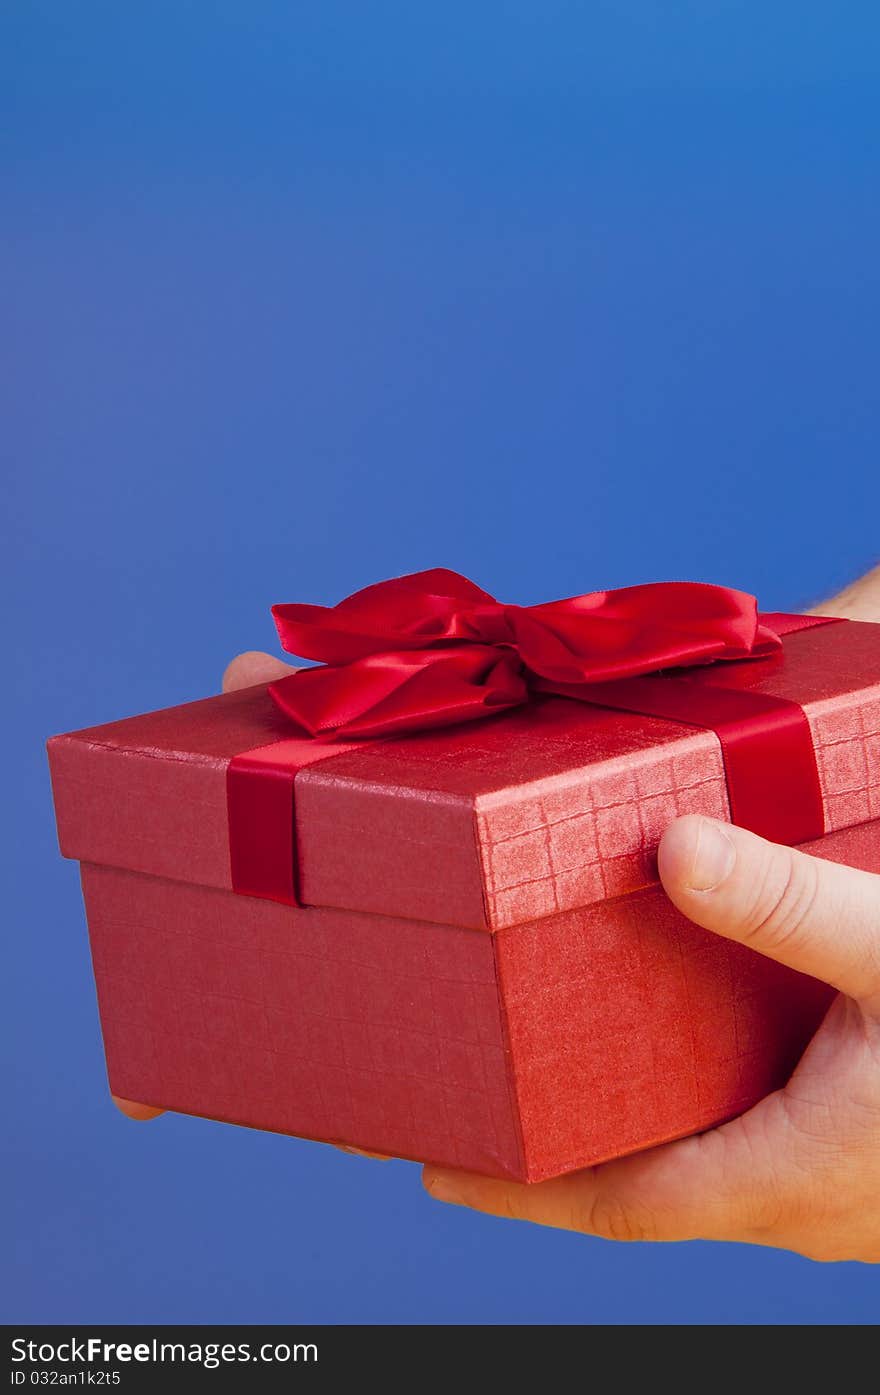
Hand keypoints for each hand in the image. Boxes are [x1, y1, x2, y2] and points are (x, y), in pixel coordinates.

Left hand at [423, 567, 879, 1260]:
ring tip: (561, 1073)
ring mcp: (844, 1193)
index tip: (423, 1162)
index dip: (511, 1188)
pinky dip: (699, 1110)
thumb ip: (786, 907)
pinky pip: (755, 1145)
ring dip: (629, 1129)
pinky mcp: (871, 1160)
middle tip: (473, 1097)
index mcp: (788, 1176)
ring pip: (704, 1168)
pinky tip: (694, 1055)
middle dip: (554, 1154)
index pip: (611, 1203)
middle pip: (645, 1189)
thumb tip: (665, 848)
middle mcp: (805, 1203)